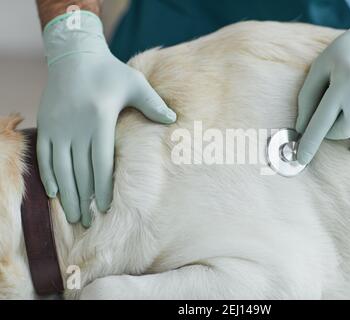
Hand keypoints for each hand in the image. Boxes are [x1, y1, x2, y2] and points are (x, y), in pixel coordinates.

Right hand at [37, 12, 175, 226]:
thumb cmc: (109, 71)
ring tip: (73, 216)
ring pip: (61, 168)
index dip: (102, 188)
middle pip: (80, 171)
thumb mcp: (135, 83)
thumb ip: (153, 104)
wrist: (73, 55)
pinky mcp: (46, 124)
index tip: (104, 207)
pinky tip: (54, 192)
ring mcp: (58, 127)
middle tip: (88, 222)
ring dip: (66, 194)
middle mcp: (76, 127)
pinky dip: (49, 176)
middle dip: (84, 199)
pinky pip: (44, 156)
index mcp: (100, 119)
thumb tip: (173, 120)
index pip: (101, 163)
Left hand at [296, 6, 349, 164]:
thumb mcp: (320, 67)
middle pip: (340, 131)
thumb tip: (300, 129)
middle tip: (328, 116)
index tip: (301, 160)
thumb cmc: (344, 53)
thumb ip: (307, 98)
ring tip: (347, 111)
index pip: (322, 121)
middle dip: (328, 131)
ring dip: (348, 131)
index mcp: (344, 80)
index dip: (310, 143)